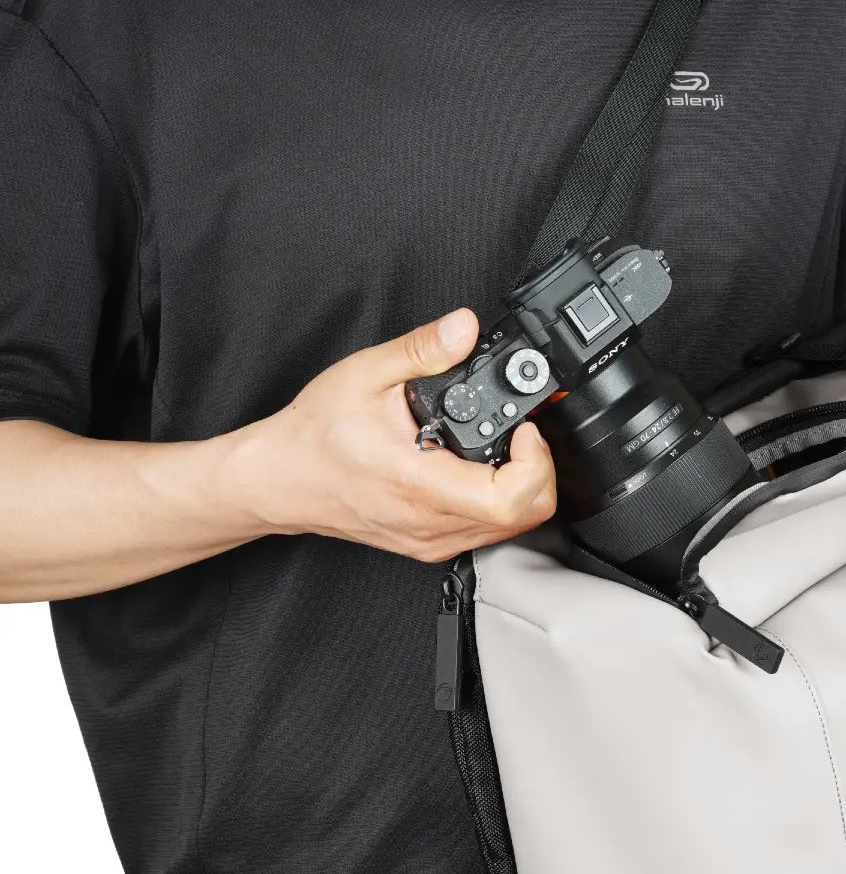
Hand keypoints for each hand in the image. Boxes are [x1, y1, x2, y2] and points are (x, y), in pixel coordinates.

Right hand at [238, 309, 556, 561]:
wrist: (278, 479)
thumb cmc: (314, 435)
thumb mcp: (365, 373)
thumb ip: (422, 349)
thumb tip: (464, 328)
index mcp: (419, 485)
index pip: (510, 499)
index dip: (536, 461)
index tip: (526, 427)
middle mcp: (430, 523)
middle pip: (525, 517)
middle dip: (539, 469)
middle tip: (521, 432)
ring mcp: (431, 540)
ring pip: (510, 529)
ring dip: (522, 486)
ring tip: (504, 446)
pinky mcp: (428, 545)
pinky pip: (486, 532)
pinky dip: (500, 501)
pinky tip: (482, 468)